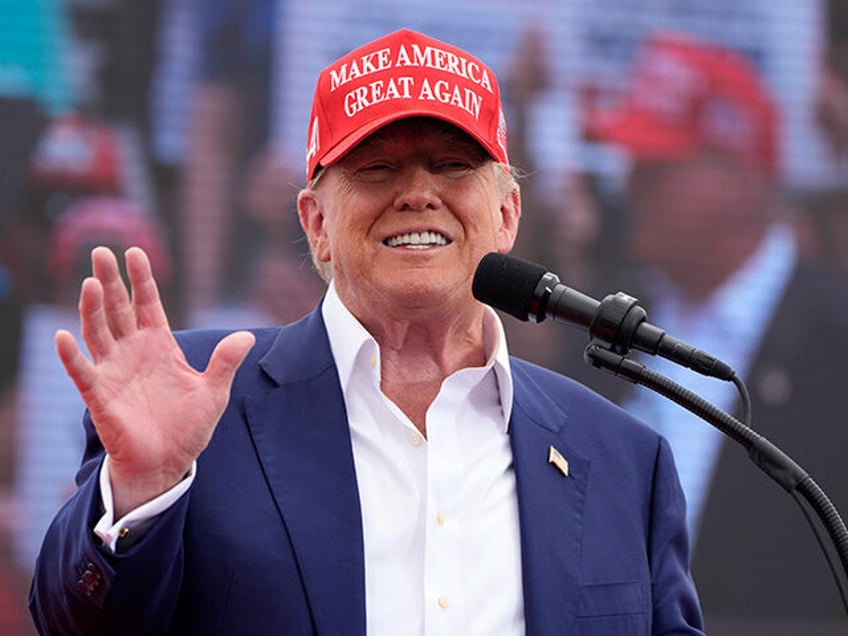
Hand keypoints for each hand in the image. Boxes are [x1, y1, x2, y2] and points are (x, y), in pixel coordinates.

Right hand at [55, 247, 254, 517]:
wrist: (168, 463)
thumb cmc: (188, 426)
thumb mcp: (214, 392)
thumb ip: (225, 362)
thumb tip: (246, 336)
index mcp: (159, 345)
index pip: (147, 304)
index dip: (141, 279)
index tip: (135, 252)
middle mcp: (132, 352)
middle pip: (118, 309)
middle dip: (110, 281)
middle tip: (101, 251)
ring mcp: (114, 371)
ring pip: (98, 332)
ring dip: (92, 309)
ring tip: (90, 283)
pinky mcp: (100, 396)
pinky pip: (82, 372)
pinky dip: (71, 356)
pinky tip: (64, 337)